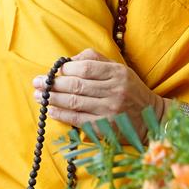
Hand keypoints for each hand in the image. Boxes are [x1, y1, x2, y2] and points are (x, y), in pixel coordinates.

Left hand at [31, 48, 163, 137]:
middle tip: (36, 82)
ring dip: (52, 99)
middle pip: (77, 86)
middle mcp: (115, 91)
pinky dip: (62, 114)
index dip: (66, 69)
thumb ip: (95, 59)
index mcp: (118, 73)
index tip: (53, 71)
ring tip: (38, 96)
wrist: (152, 119)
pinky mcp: (106, 128)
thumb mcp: (119, 69)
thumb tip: (69, 61)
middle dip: (52, 84)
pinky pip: (79, 120)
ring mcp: (110, 111)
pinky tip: (50, 110)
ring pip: (75, 103)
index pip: (86, 68)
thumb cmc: (129, 89)